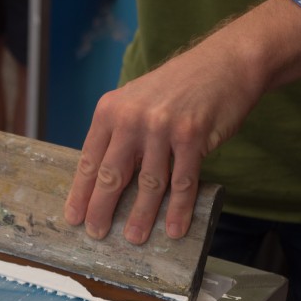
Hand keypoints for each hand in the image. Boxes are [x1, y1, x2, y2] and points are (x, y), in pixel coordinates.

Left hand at [64, 39, 260, 243]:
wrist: (227, 62)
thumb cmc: (178, 87)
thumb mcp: (136, 101)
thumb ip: (118, 133)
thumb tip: (102, 179)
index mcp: (110, 110)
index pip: (90, 160)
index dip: (81, 193)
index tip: (74, 217)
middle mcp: (132, 117)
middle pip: (112, 175)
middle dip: (101, 209)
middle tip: (96, 233)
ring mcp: (162, 127)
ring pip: (148, 183)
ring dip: (141, 216)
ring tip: (134, 238)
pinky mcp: (192, 136)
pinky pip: (182, 182)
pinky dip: (178, 209)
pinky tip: (173, 228)